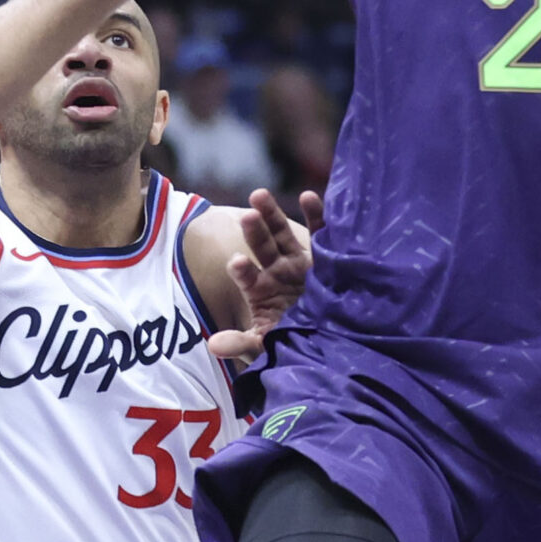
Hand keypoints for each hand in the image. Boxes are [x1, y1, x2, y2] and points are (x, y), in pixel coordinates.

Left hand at [206, 187, 323, 362]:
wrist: (327, 340)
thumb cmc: (293, 342)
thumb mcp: (266, 345)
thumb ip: (240, 343)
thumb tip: (213, 346)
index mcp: (261, 290)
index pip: (247, 276)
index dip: (242, 269)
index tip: (236, 262)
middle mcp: (277, 271)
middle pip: (262, 246)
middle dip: (254, 231)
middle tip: (246, 216)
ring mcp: (298, 261)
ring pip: (282, 232)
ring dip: (271, 214)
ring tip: (258, 195)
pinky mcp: (321, 257)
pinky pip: (318, 231)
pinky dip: (315, 213)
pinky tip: (308, 196)